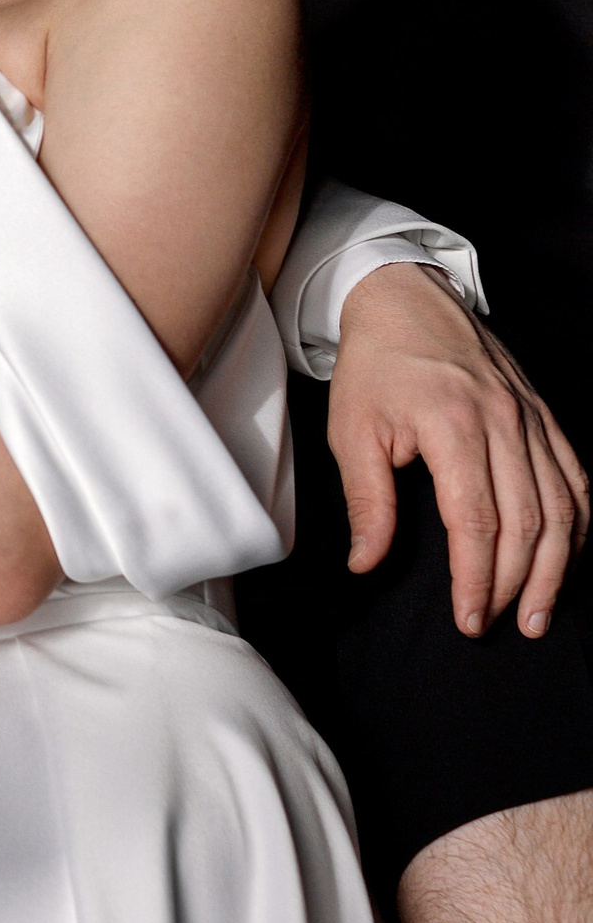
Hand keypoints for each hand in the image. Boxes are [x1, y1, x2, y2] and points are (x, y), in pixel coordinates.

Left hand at [330, 261, 589, 636]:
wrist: (404, 299)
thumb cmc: (375, 365)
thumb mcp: (352, 430)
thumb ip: (366, 501)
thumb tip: (366, 562)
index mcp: (454, 424)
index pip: (476, 521)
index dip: (477, 578)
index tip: (469, 618)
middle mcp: (504, 421)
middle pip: (527, 521)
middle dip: (517, 585)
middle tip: (499, 624)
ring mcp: (531, 416)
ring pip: (563, 505)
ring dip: (557, 566)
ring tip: (539, 613)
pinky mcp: (543, 414)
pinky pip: (576, 476)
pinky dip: (578, 524)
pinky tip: (565, 557)